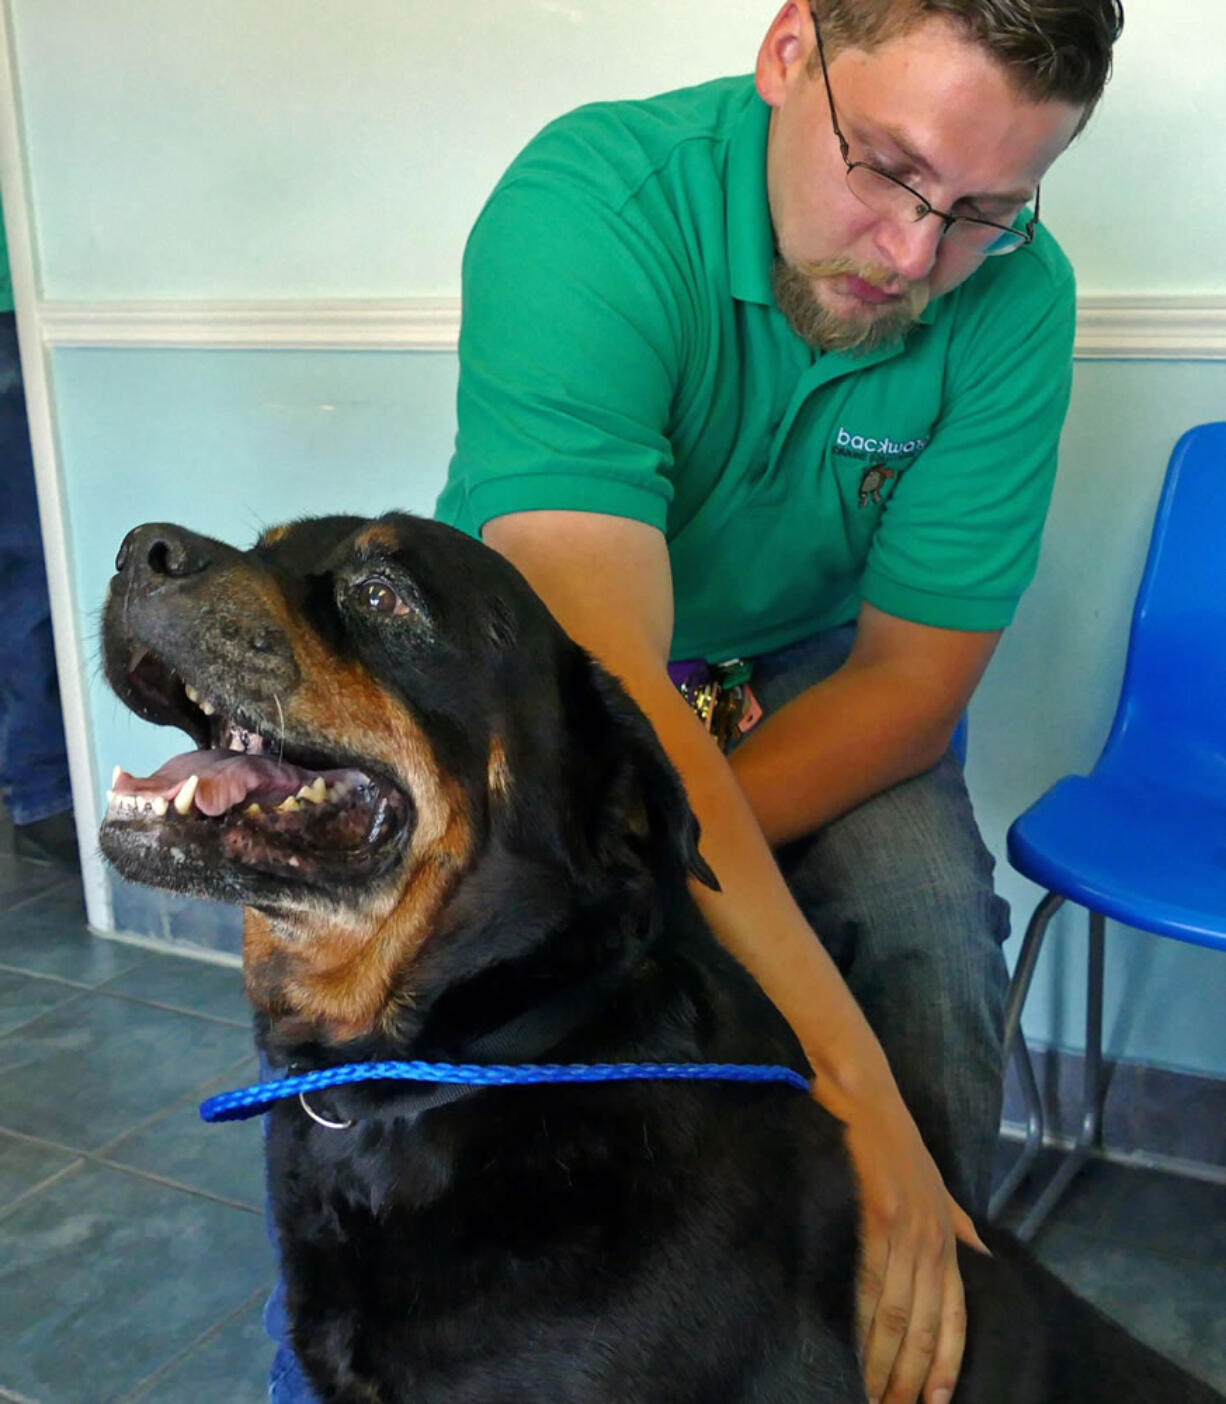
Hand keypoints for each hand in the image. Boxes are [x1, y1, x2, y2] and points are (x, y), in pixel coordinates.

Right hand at [839, 1093, 986, 1403]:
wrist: (864, 1091)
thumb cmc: (892, 1136)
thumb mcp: (937, 1182)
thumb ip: (958, 1223)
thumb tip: (984, 1254)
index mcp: (947, 1237)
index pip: (955, 1317)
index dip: (945, 1365)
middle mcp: (934, 1239)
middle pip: (927, 1327)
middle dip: (907, 1376)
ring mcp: (909, 1227)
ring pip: (899, 1313)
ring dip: (882, 1360)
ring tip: (866, 1394)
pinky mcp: (880, 1213)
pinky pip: (872, 1281)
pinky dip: (862, 1320)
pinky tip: (850, 1345)